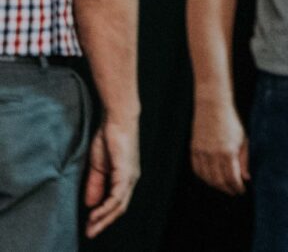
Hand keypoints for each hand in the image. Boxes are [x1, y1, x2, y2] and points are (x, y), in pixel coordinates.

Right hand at [83, 114, 139, 237]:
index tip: (90, 227)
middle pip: (120, 208)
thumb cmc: (108, 139)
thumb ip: (95, 184)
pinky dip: (107, 206)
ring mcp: (130, 176)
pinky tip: (96, 214)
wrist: (116, 120)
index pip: (117, 203)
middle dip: (104, 222)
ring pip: (120, 204)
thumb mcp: (98, 167)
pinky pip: (118, 194)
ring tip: (91, 228)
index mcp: (125, 178)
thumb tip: (91, 204)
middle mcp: (131, 179)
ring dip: (104, 219)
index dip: (104, 217)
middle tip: (89, 233)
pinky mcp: (126, 171)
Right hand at [189, 102, 248, 195]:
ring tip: (224, 187)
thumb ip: (244, 160)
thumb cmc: (231, 123)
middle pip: (218, 181)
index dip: (237, 187)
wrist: (212, 107)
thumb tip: (246, 178)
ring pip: (207, 178)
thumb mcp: (244, 139)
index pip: (232, 178)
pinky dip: (204, 178)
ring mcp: (201, 153)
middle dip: (227, 189)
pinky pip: (197, 170)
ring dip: (216, 186)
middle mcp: (213, 154)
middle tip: (234, 192)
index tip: (241, 190)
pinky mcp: (193, 150)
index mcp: (228, 152)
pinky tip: (211, 179)